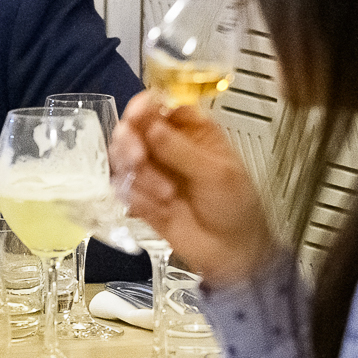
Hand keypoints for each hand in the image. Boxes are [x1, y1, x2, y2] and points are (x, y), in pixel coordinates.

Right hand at [111, 91, 276, 289]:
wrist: (232, 254)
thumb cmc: (236, 207)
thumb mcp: (217, 174)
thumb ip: (181, 150)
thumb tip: (151, 126)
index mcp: (191, 130)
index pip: (160, 104)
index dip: (145, 105)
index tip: (137, 115)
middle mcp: (166, 144)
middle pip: (132, 126)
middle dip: (130, 140)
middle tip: (138, 158)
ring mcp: (151, 170)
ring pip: (121, 155)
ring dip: (137, 173)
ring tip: (163, 194)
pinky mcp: (139, 196)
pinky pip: (121, 186)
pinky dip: (135, 196)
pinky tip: (158, 208)